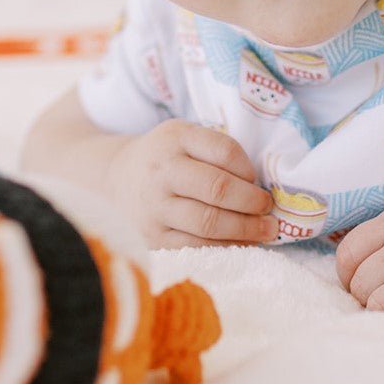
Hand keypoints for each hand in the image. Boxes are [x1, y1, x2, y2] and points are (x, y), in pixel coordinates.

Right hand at [109, 120, 277, 248]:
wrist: (115, 179)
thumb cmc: (164, 157)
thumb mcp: (184, 136)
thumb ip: (215, 150)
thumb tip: (258, 183)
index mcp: (175, 138)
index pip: (224, 151)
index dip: (248, 168)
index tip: (256, 180)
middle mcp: (162, 171)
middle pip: (218, 189)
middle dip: (252, 202)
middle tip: (268, 209)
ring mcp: (155, 207)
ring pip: (209, 222)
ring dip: (246, 229)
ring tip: (266, 230)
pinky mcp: (152, 237)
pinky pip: (196, 246)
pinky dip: (225, 247)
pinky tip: (242, 244)